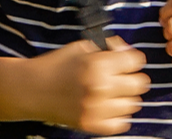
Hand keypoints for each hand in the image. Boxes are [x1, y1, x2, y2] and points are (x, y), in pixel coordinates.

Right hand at [27, 38, 149, 134]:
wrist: (31, 89)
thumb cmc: (56, 65)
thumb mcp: (82, 46)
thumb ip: (110, 46)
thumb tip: (128, 52)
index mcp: (99, 65)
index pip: (136, 61)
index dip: (130, 60)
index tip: (123, 62)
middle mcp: (100, 87)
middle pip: (140, 84)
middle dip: (131, 78)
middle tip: (119, 78)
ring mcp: (96, 109)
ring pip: (133, 104)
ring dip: (125, 97)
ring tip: (111, 93)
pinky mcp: (91, 125)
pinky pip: (122, 123)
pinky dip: (118, 115)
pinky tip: (108, 107)